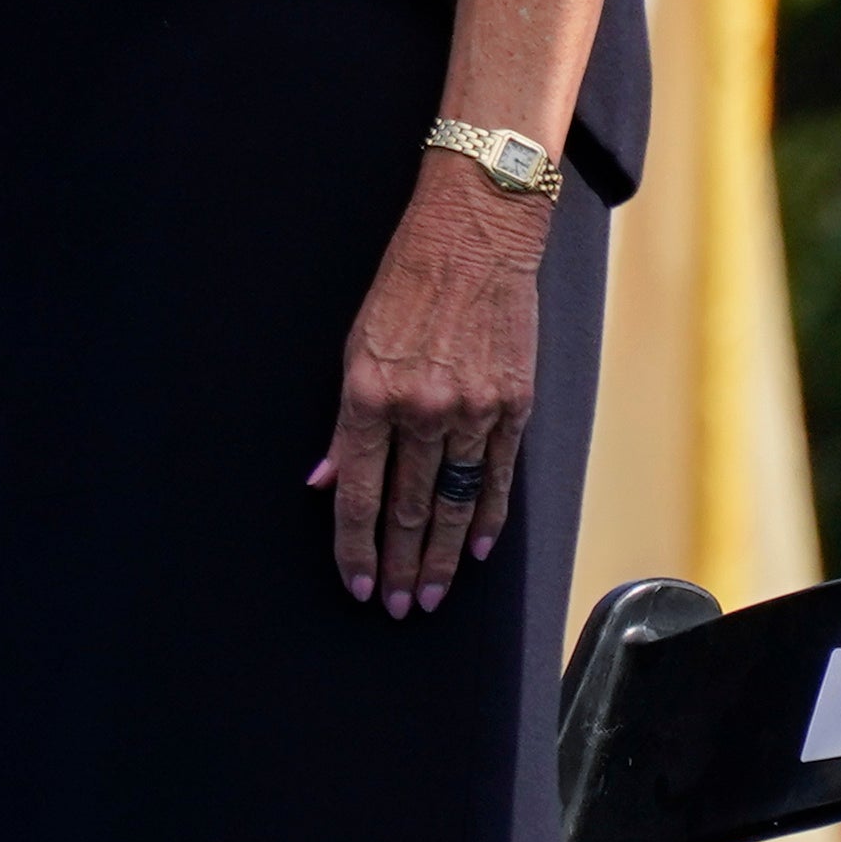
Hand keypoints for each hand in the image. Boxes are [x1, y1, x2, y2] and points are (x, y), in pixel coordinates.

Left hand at [314, 161, 551, 615]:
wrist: (475, 235)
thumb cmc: (404, 284)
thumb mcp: (354, 346)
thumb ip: (344, 423)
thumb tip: (326, 482)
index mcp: (372, 393)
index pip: (360, 491)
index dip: (354, 544)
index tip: (353, 582)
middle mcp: (424, 409)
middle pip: (408, 508)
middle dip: (397, 564)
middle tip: (393, 605)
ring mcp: (474, 410)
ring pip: (453, 503)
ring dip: (439, 557)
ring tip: (427, 595)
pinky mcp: (514, 406)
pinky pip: (498, 477)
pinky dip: (485, 519)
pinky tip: (472, 551)